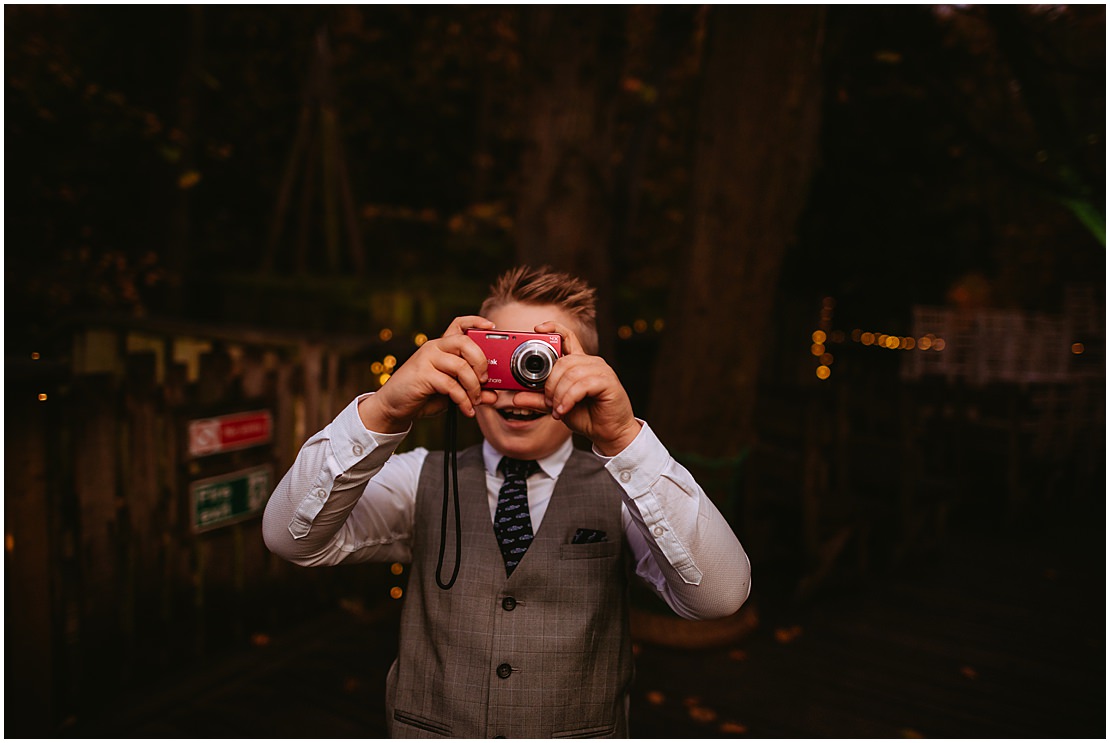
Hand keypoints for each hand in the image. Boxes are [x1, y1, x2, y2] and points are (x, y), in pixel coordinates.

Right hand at [359, 315, 498, 432]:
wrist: (393, 406)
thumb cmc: (424, 394)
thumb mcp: (452, 390)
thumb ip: (471, 389)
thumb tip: (493, 396)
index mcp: (442, 346)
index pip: (459, 324)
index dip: (476, 321)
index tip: (491, 326)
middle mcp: (434, 348)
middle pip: (465, 342)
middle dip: (481, 361)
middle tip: (485, 379)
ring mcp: (426, 359)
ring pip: (460, 365)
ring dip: (473, 386)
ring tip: (475, 400)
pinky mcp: (422, 375)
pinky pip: (451, 385)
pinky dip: (463, 400)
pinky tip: (467, 410)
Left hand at [512, 320, 641, 455]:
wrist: (609, 432)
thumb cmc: (587, 416)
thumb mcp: (557, 406)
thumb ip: (539, 400)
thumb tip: (516, 397)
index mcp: (578, 363)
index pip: (567, 337)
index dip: (553, 328)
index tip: (537, 329)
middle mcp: (590, 362)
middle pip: (563, 361)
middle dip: (550, 383)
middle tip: (549, 402)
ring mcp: (601, 370)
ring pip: (571, 373)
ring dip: (559, 394)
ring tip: (557, 409)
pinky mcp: (608, 382)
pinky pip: (582, 385)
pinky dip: (569, 399)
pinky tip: (564, 410)